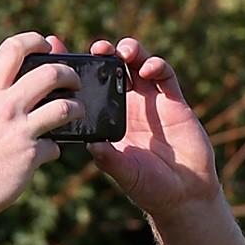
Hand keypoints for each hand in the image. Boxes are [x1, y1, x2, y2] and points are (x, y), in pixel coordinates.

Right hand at [0, 32, 80, 221]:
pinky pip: (57, 147)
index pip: (12, 49)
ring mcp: (20, 132)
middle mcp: (4, 107)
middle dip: (69, 74)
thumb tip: (5, 89)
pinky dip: (55, 149)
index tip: (46, 45)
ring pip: (65, 108)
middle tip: (73, 81)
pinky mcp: (31, 157)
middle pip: (50, 73)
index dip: (34, 41)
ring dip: (77, 109)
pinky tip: (47, 153)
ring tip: (77, 113)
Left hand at [62, 35, 219, 217]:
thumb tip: (91, 144)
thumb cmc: (149, 186)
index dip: (75, 68)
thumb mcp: (125, 173)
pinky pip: (165, 76)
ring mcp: (151, 101)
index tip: (61, 51)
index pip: (89, 87)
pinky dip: (156, 66)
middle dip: (104, 53)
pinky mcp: (174, 102)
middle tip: (97, 49)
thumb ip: (109, 159)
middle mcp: (127, 105)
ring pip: (138, 64)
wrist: (184, 195)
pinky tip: (147, 69)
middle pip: (113, 68)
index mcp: (109, 119)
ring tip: (123, 52)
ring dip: (130, 51)